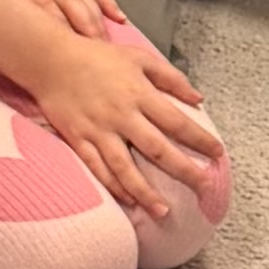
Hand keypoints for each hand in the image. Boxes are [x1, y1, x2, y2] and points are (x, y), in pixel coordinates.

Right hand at [25, 19, 227, 225]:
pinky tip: (128, 200)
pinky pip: (97, 168)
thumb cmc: (97, 56)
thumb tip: (199, 99)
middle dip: (183, 171)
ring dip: (145, 191)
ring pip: (125, 167)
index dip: (200, 139)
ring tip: (163, 211)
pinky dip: (113, 186)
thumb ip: (171, 77)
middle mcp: (121, 115)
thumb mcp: (138, 57)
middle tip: (203, 188)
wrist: (50, 58)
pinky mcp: (78, 139)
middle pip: (157, 149)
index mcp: (139, 93)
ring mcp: (98, 130)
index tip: (218, 154)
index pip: (177, 121)